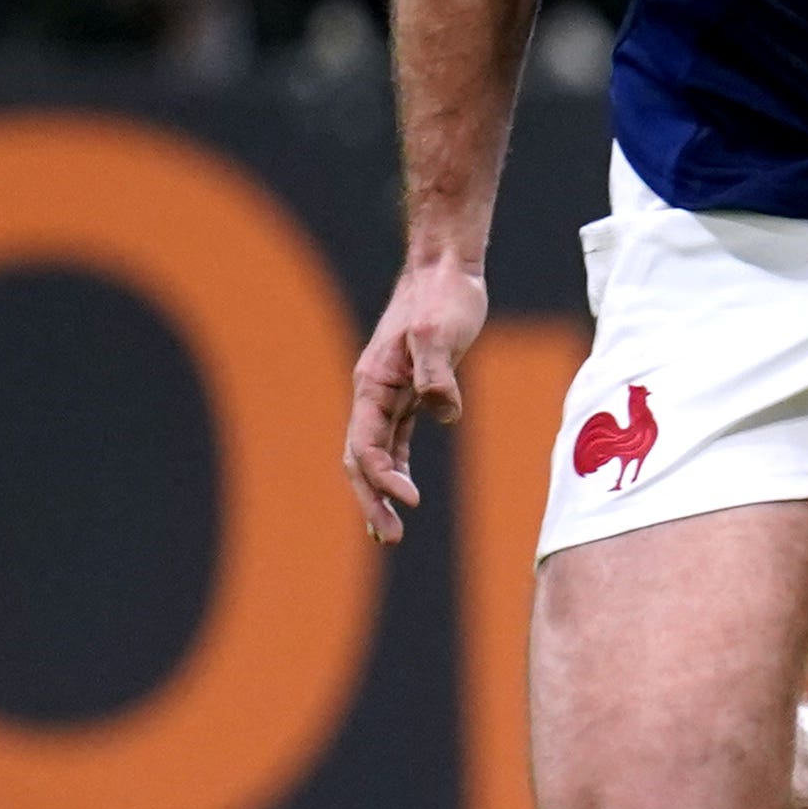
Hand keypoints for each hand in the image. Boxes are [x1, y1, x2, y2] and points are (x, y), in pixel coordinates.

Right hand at [345, 258, 486, 544]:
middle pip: (362, 458)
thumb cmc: (444, 297)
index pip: (366, 444)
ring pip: (376, 454)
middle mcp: (374, 393)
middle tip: (390, 539)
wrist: (446, 269)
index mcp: (373, 383)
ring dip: (381, 492)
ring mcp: (390, 393)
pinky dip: (397, 468)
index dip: (383, 476)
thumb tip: (444, 414)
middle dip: (372, 500)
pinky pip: (395, 440)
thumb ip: (439, 372)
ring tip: (390, 533)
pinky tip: (405, 493)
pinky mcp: (410, 391)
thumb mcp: (441, 332)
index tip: (410, 500)